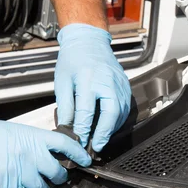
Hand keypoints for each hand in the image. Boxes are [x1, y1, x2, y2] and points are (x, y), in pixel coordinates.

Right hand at [0, 109, 91, 187]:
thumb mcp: (10, 131)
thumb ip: (28, 143)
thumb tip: (39, 154)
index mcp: (32, 136)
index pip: (65, 144)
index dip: (79, 153)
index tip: (85, 159)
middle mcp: (31, 154)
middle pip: (58, 172)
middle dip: (60, 178)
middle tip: (58, 179)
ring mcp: (20, 171)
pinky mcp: (7, 186)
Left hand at [54, 23, 131, 151]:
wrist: (89, 40)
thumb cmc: (73, 59)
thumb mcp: (62, 82)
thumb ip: (66, 106)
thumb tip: (68, 128)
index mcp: (88, 79)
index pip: (86, 111)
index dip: (83, 129)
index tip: (79, 141)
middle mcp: (107, 81)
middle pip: (111, 113)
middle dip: (104, 133)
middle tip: (96, 147)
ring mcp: (119, 83)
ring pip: (121, 112)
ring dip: (111, 129)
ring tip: (100, 139)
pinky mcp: (125, 85)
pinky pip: (125, 107)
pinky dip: (117, 120)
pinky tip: (108, 126)